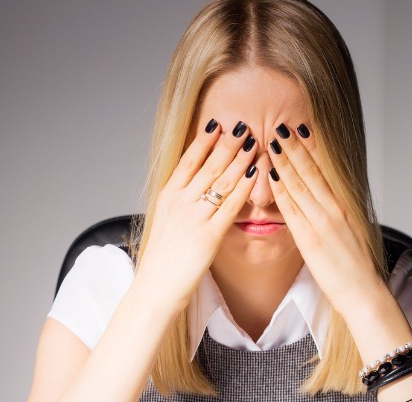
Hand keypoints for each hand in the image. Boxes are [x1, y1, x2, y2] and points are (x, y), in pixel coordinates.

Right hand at [135, 119, 258, 306]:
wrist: (156, 288)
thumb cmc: (162, 259)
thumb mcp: (165, 221)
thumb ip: (179, 202)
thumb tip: (193, 188)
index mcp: (167, 197)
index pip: (187, 161)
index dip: (203, 140)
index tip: (216, 123)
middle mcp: (180, 202)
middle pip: (208, 165)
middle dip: (227, 142)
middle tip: (242, 124)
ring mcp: (194, 218)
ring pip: (221, 181)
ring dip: (239, 158)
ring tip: (253, 140)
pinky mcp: (209, 236)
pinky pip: (231, 206)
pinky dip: (244, 186)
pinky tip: (255, 172)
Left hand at [264, 123, 383, 312]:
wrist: (364, 292)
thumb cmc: (356, 265)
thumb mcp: (351, 230)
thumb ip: (337, 211)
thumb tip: (326, 196)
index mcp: (344, 205)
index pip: (324, 170)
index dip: (311, 148)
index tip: (301, 129)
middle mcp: (334, 210)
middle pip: (311, 172)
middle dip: (295, 147)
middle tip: (281, 125)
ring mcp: (322, 223)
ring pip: (299, 185)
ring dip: (284, 162)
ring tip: (273, 141)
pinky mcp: (309, 240)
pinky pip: (291, 210)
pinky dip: (281, 190)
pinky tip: (271, 176)